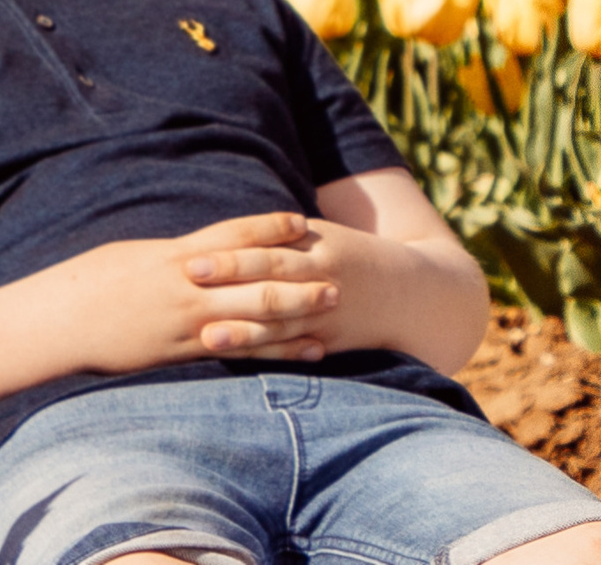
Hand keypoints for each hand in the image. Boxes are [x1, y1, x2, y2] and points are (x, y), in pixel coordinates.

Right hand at [20, 211, 339, 373]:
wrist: (58, 322)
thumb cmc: (86, 283)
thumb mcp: (130, 256)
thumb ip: (172, 256)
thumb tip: (200, 253)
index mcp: (173, 256)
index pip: (231, 236)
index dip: (269, 227)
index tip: (301, 221)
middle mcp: (187, 287)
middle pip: (256, 279)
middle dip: (299, 277)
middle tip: (337, 276)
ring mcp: (188, 322)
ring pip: (256, 317)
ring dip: (298, 314)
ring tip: (330, 308)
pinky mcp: (184, 352)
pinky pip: (241, 350)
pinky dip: (277, 350)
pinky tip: (304, 350)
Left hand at [184, 216, 404, 358]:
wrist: (412, 294)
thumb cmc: (348, 256)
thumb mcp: (318, 238)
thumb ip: (272, 240)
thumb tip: (214, 240)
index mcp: (315, 247)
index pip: (265, 250)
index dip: (229, 256)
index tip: (192, 260)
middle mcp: (321, 279)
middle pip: (269, 281)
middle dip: (229, 282)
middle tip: (189, 283)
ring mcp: (327, 315)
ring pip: (280, 324)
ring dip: (244, 332)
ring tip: (209, 337)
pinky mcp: (332, 343)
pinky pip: (296, 350)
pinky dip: (270, 356)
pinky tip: (242, 362)